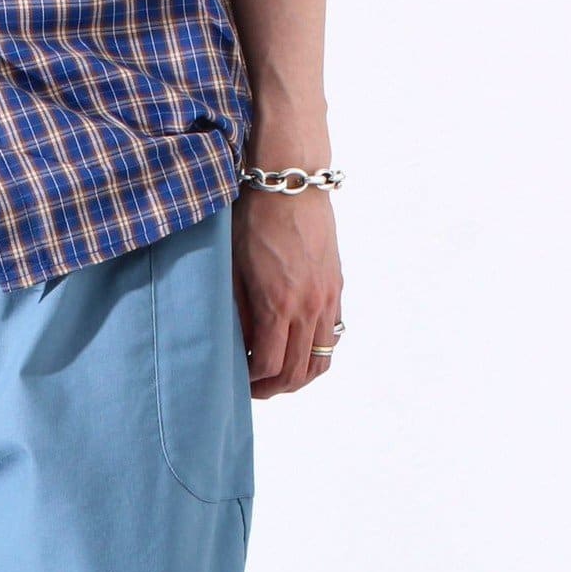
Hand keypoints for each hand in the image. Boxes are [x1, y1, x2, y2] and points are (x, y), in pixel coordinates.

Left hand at [232, 185, 342, 397]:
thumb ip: (240, 315)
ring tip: (277, 376)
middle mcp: (309, 306)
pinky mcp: (336, 287)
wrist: (291, 182)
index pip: (269, 366)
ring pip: (321, 361)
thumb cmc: (254, 220)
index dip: (251, 381)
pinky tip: (297, 349)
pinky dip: (316, 353)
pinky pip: (333, 336)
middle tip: (254, 388)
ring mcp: (327, 298)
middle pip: (297, 373)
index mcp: (279, 304)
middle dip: (273, 388)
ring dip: (299, 378)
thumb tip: (240, 351)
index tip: (237, 379)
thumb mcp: (234, 271)